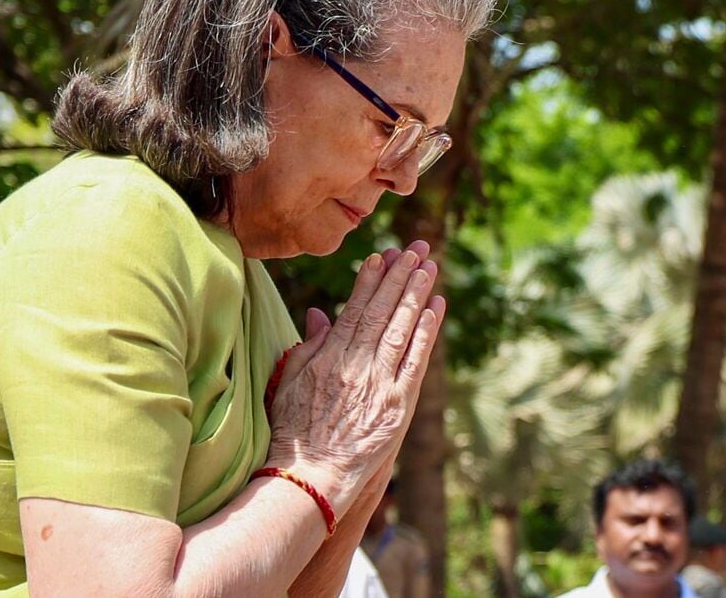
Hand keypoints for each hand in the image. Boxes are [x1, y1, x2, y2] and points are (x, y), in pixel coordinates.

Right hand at [265, 241, 444, 514]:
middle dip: (399, 276)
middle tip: (415, 249)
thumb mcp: (288, 383)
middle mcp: (355, 365)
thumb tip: (318, 312)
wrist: (309, 477)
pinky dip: (427, 332)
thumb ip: (307, 346)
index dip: (369, 280)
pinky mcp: (398, 405)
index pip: (354, 310)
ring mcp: (379, 383)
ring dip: (416, 294)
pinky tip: (437, 307)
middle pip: (382, 311)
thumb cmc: (293, 432)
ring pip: (402, 328)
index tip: (382, 255)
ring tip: (429, 267)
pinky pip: (416, 360)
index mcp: (328, 358)